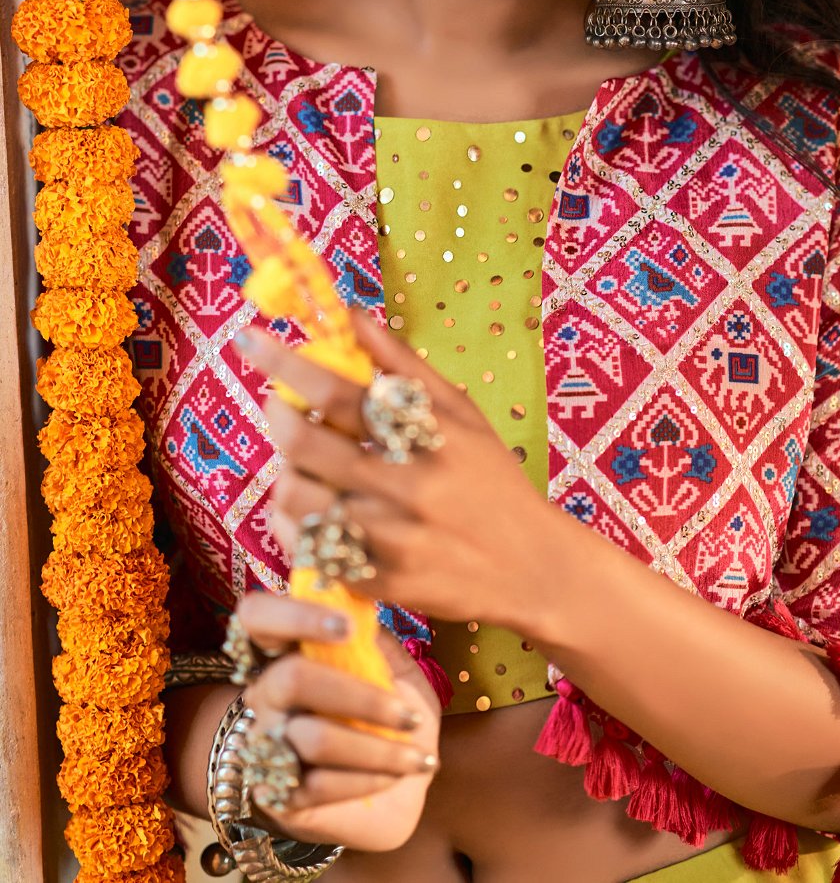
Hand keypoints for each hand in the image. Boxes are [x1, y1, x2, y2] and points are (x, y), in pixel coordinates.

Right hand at [237, 591, 440, 850]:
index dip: (295, 615)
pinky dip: (367, 780)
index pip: (257, 617)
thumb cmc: (391, 716)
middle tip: (410, 716)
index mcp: (287, 651)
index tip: (348, 626)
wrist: (395, 790)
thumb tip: (368, 601)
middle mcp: (265, 694)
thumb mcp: (395, 670)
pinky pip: (318, 786)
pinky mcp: (278, 796)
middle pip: (291, 678)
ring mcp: (265, 746)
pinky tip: (395, 777)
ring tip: (419, 757)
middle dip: (361, 697)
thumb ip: (378, 639)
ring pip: (313, 738)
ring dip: (378, 749)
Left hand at [239, 307, 560, 629]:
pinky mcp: (379, 583)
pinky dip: (294, 522)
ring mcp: (390, 540)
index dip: (287, 364)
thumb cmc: (492, 479)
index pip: (341, 392)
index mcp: (428, 436)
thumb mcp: (461, 412)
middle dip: (277, 414)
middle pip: (306, 443)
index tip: (250, 341)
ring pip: (296, 497)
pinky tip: (311, 508)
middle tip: (277, 403)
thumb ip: (403, 365)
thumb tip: (352, 314)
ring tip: (301, 462)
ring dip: (283, 471)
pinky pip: (307, 549)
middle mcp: (408, 487)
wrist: (532, 568)